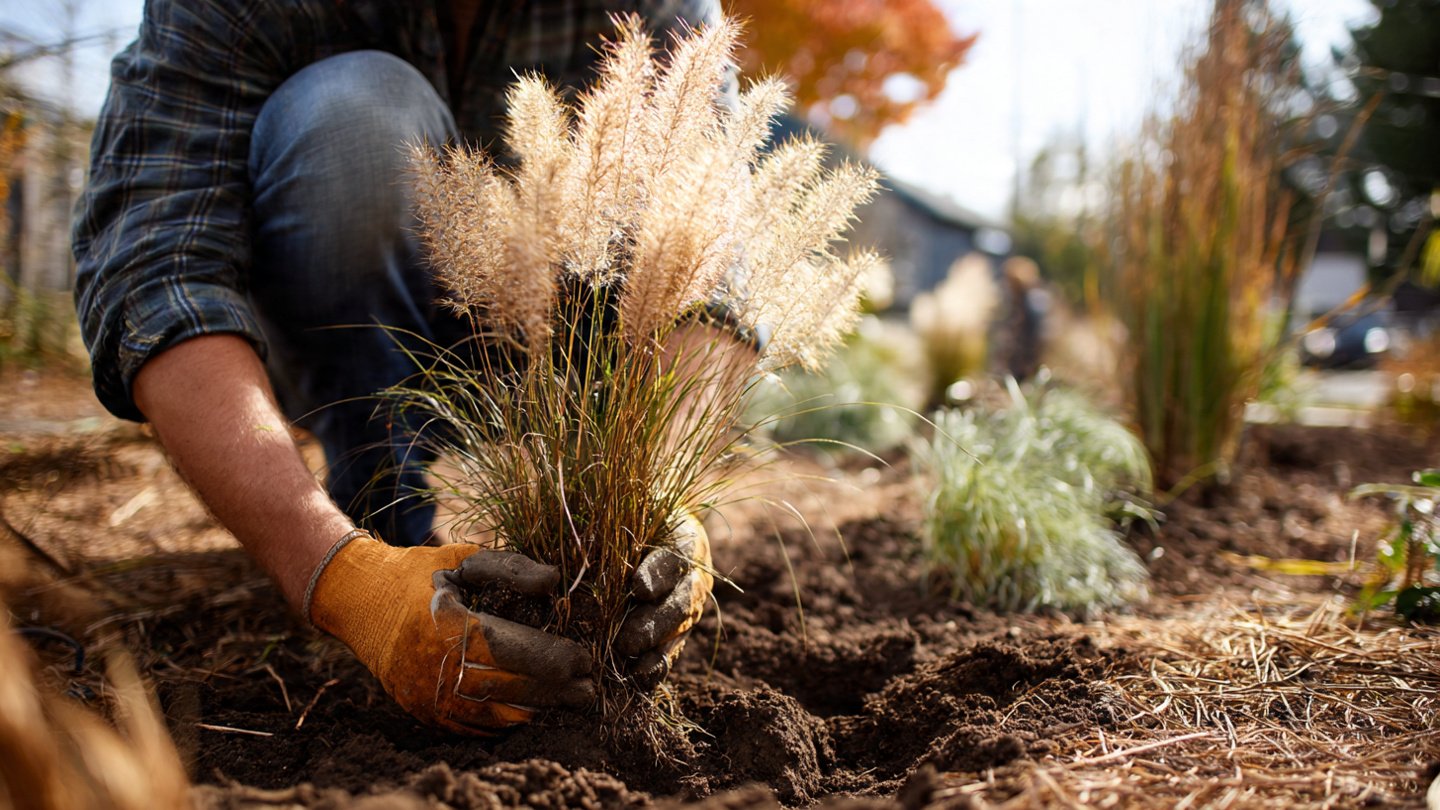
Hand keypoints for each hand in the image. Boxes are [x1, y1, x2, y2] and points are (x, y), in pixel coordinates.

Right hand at [307, 534, 594, 732]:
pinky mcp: (426, 714)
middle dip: (555, 691)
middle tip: (589, 689)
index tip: (586, 658)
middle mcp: (435, 668)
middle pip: (509, 689)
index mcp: (446, 626)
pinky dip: (509, 720)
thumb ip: (511, 567)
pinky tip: (535, 708)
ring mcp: (428, 698)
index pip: (511, 650)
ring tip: (570, 700)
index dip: (552, 658)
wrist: (360, 603)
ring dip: (537, 710)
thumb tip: (556, 581)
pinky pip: (476, 726)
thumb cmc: (420, 575)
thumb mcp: (463, 559)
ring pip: (495, 716)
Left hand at [616, 513, 712, 687]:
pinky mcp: (678, 630)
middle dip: (654, 623)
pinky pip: (672, 650)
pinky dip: (657, 666)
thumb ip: (608, 516)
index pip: (675, 556)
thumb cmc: (629, 517)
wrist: (654, 529)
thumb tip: (577, 532)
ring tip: (634, 666)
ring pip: (679, 630)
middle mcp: (692, 575)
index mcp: (684, 540)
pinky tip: (640, 680)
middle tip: (628, 640)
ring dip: (656, 650)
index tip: (638, 588)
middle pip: (680, 601)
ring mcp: (689, 605)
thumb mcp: (626, 512)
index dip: (658, 573)